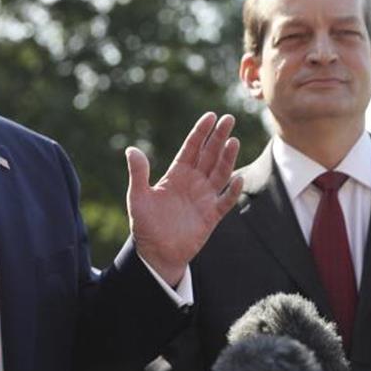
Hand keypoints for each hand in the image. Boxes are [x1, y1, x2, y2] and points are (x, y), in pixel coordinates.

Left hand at [126, 112, 242, 285]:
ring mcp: (204, 198)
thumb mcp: (137, 198)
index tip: (211, 116)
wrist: (156, 254)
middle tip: (229, 119)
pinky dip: (232, 191)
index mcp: (177, 174)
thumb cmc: (145, 226)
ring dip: (227, 158)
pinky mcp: (211, 216)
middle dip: (218, 137)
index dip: (201, 132)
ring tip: (234, 141)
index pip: (191, 148)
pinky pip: (225, 201)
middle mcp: (193, 182)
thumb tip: (132, 150)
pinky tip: (238, 179)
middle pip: (209, 155)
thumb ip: (138, 174)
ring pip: (220, 173)